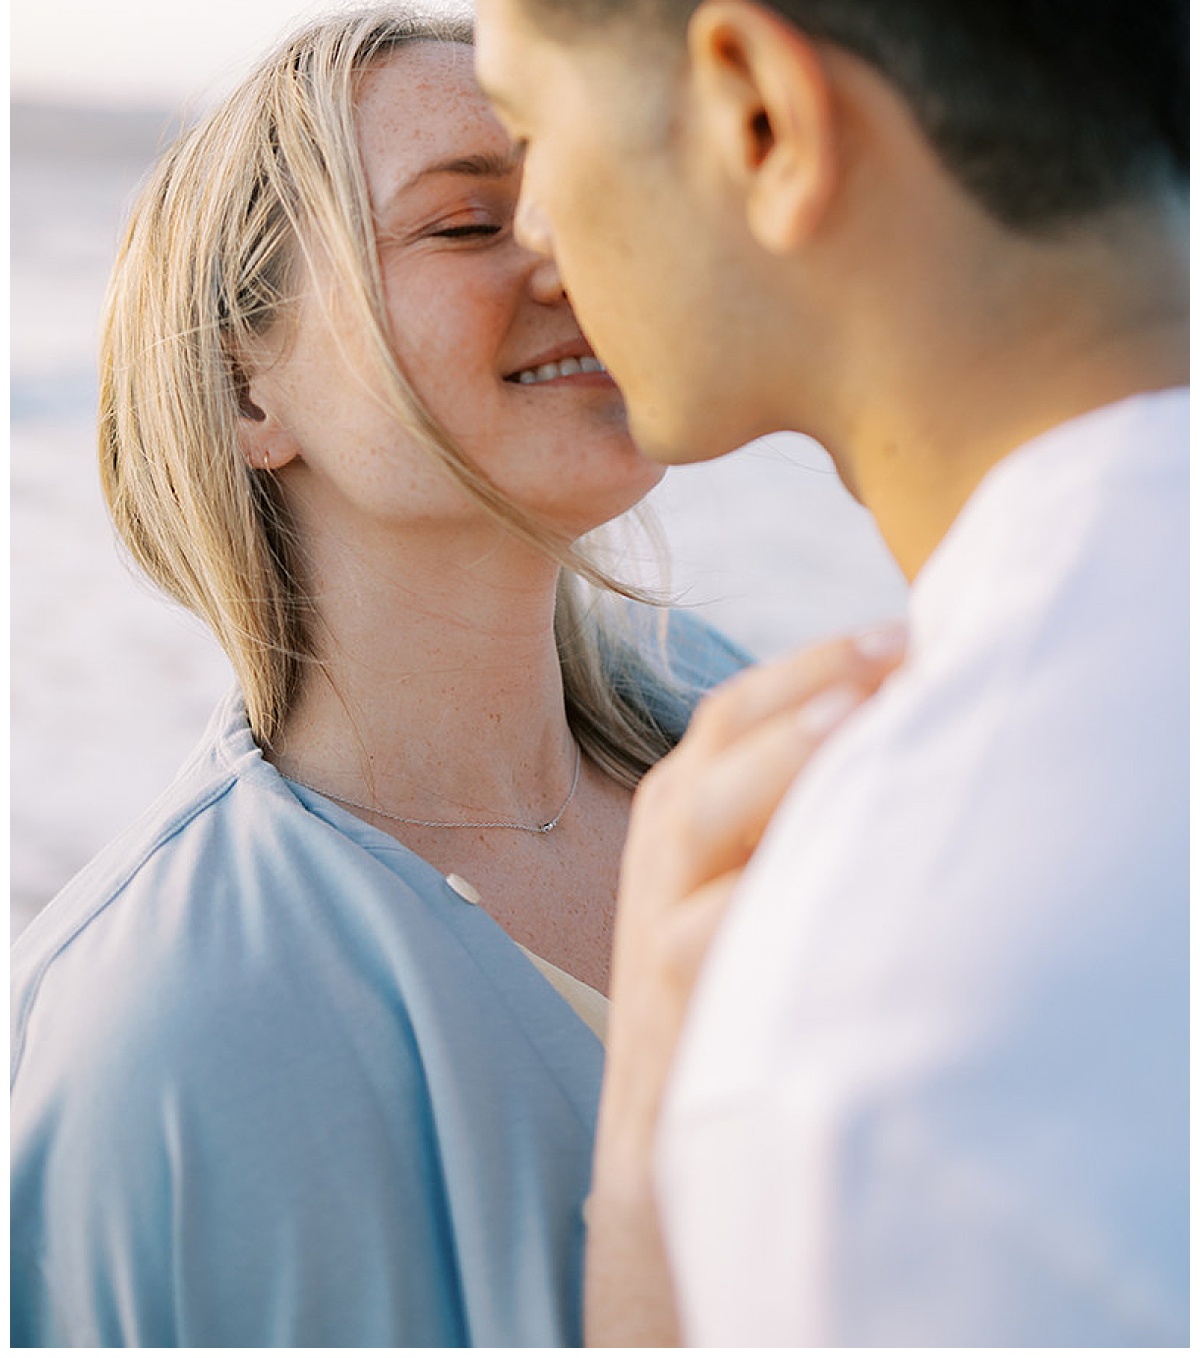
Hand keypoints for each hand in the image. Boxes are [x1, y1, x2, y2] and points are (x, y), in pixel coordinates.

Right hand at [585, 624, 905, 1344]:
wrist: (665, 1150)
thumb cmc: (734, 990)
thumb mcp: (753, 883)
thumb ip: (794, 811)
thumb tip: (899, 721)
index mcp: (685, 811)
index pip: (737, 710)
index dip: (814, 663)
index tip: (902, 628)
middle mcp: (664, 851)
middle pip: (718, 745)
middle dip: (805, 689)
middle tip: (893, 649)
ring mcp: (656, 923)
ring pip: (700, 825)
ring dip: (776, 771)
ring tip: (850, 726)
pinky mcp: (667, 1001)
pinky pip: (705, 941)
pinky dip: (757, 901)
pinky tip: (817, 875)